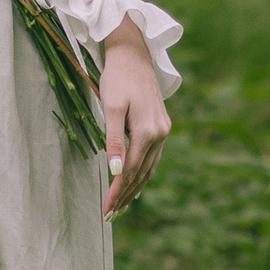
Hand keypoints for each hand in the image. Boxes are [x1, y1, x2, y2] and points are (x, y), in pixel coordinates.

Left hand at [98, 28, 169, 217]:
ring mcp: (163, 130)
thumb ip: (113, 140)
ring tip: (121, 206)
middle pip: (141, 173)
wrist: (134, 53)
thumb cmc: (118, 78)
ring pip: (149, 167)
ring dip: (135, 187)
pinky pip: (152, 157)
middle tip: (110, 215)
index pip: (130, 170)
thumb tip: (114, 171)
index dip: (117, 192)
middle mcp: (160, 133)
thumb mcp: (111, 107)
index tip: (106, 210)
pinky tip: (135, 181)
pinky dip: (143, 172)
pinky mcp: (161, 125)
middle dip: (126, 195)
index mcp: (148, 131)